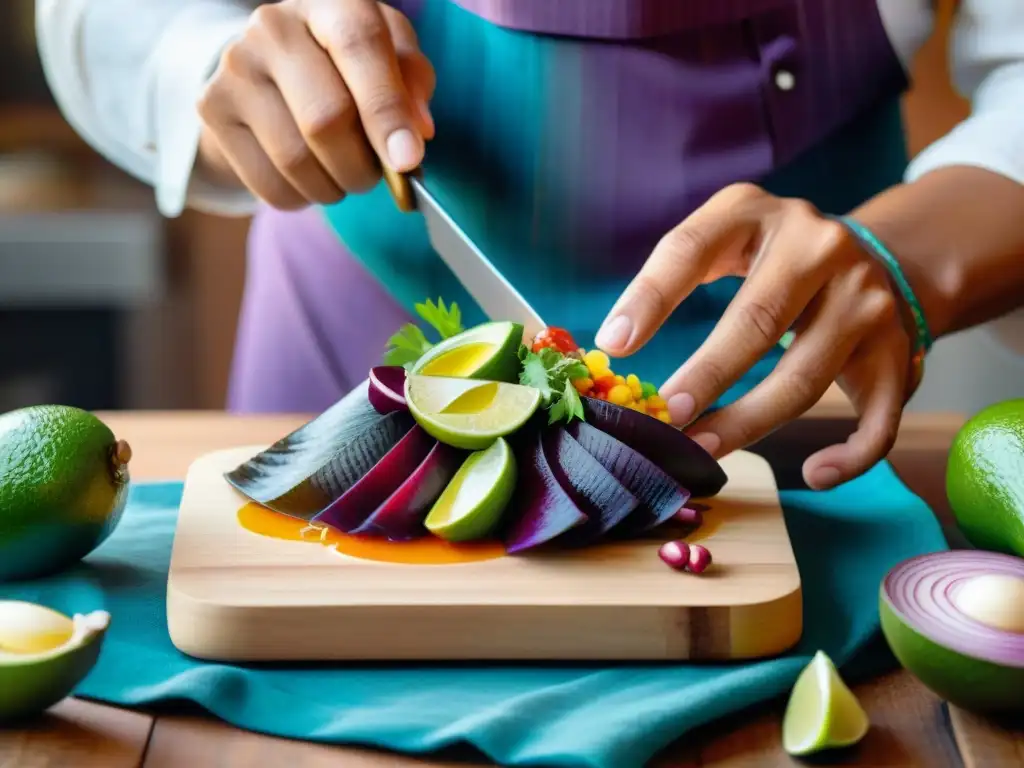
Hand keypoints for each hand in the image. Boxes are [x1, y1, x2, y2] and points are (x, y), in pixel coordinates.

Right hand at [196, 0, 434, 208]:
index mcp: (329, 2)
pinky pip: (269, 183)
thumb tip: (417, 131)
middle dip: (362, 166)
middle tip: (376, 176)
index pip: (359, 46)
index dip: (387, 110)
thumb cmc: (346, 66)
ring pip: (296, 158)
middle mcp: (274, 26)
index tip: (407, 161)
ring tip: (343, 176)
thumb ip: (412, 82)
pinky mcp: (212, 108)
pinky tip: (310, 181)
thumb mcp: (390, 58)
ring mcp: (236, 66)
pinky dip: (302, 198)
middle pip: (325, 118)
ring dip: (334, 187)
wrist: (269, 72)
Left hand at [595, 183, 914, 489]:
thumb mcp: (727, 239)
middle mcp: (820, 247)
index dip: (650, 297)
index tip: (615, 344)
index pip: (691, 248)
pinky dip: (848, 456)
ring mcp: (867, 299)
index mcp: (756, 212)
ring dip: (750, 423)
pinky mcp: (899, 349)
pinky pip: (878, 417)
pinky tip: (813, 474)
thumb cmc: (773, 260)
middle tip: (667, 416)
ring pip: (806, 377)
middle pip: (758, 321)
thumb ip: (678, 276)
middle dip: (707, 375)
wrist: (879, 257)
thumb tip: (615, 343)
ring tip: (702, 449)